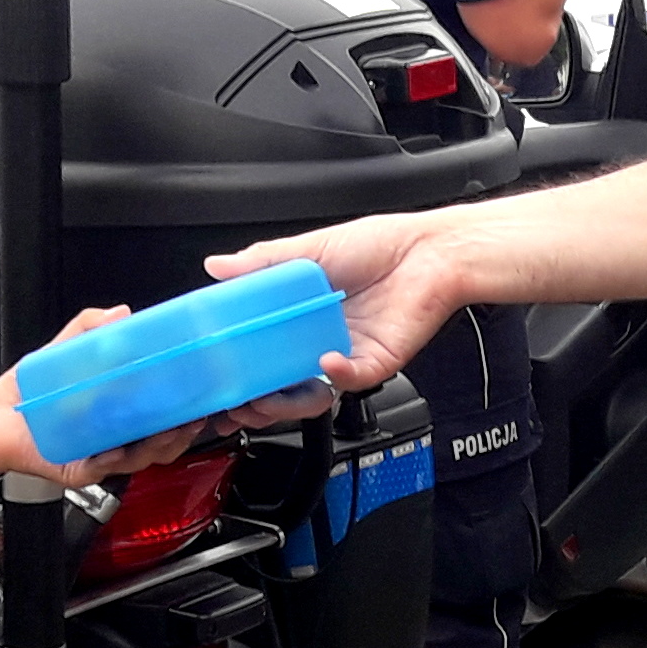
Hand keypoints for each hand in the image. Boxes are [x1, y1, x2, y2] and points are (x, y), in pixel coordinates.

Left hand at [0, 307, 333, 483]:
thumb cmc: (29, 394)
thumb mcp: (63, 350)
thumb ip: (90, 329)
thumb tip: (120, 314)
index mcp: (122, 410)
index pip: (167, 410)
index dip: (193, 405)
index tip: (210, 390)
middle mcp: (120, 435)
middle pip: (168, 437)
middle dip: (188, 425)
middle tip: (201, 407)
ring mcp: (105, 454)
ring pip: (147, 454)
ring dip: (164, 440)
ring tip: (175, 422)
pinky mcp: (83, 468)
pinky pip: (111, 466)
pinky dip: (122, 455)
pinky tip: (127, 443)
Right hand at [209, 213, 475, 394]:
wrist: (430, 252)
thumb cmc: (380, 246)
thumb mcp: (311, 248)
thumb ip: (263, 261)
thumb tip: (218, 266)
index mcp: (301, 316)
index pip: (262, 350)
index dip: (240, 367)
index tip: (217, 374)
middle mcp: (321, 338)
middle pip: (282, 382)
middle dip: (257, 400)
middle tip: (237, 401)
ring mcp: (347, 352)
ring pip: (312, 393)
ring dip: (287, 401)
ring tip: (268, 395)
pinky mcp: (376, 361)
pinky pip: (352, 379)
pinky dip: (336, 374)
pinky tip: (325, 360)